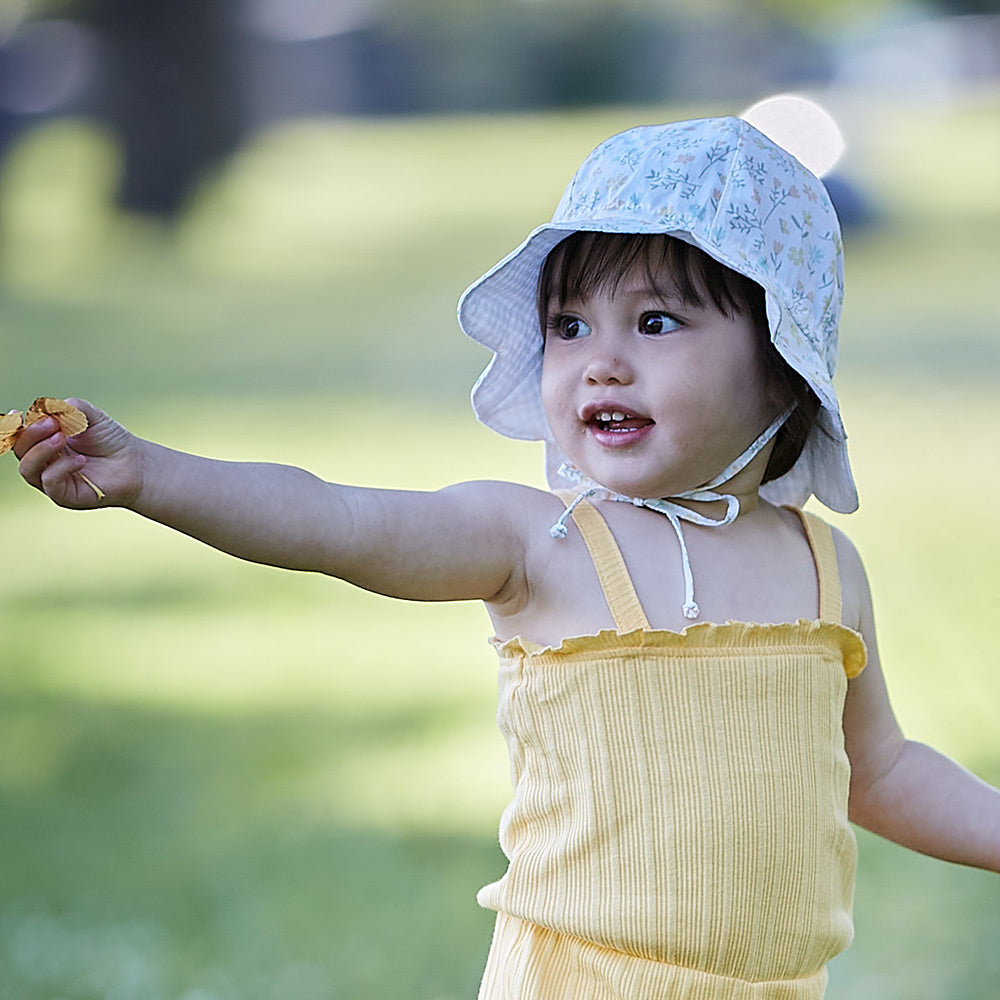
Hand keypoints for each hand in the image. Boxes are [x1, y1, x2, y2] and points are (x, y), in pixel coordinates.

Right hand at [14, 398, 139, 508]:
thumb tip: (49, 408)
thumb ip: (71, 408)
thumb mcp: (92, 416)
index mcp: (45, 443)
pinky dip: (60, 468)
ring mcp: (53, 481)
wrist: (136, 464)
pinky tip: (81, 460)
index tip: (19, 413)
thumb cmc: (112, 441)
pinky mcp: (65, 496)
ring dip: (41, 450)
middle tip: (53, 423)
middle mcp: (44, 463)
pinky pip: (49, 483)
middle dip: (31, 434)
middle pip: (20, 450)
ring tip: (62, 437)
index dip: (15, 427)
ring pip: (28, 469)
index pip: (20, 436)